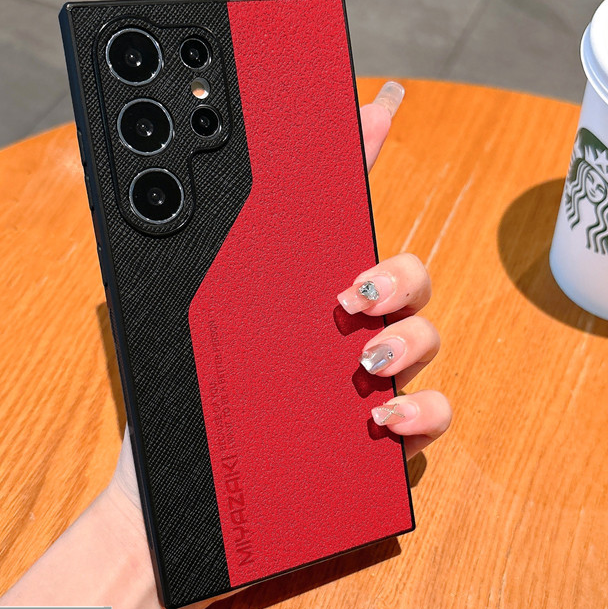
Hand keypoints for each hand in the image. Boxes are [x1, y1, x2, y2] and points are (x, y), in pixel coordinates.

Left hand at [110, 80, 449, 516]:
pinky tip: (381, 423)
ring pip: (426, 339)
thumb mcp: (177, 325)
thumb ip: (195, 266)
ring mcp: (369, 386)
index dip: (364, 155)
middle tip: (354, 294)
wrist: (174, 506)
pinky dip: (421, 415)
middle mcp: (344, 332)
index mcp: (298, 293)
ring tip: (365, 364)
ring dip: (408, 340)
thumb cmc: (174, 412)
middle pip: (405, 276)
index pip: (339, 214)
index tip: (379, 102)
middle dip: (396, 274)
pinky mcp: (383, 444)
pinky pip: (433, 417)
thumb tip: (174, 193)